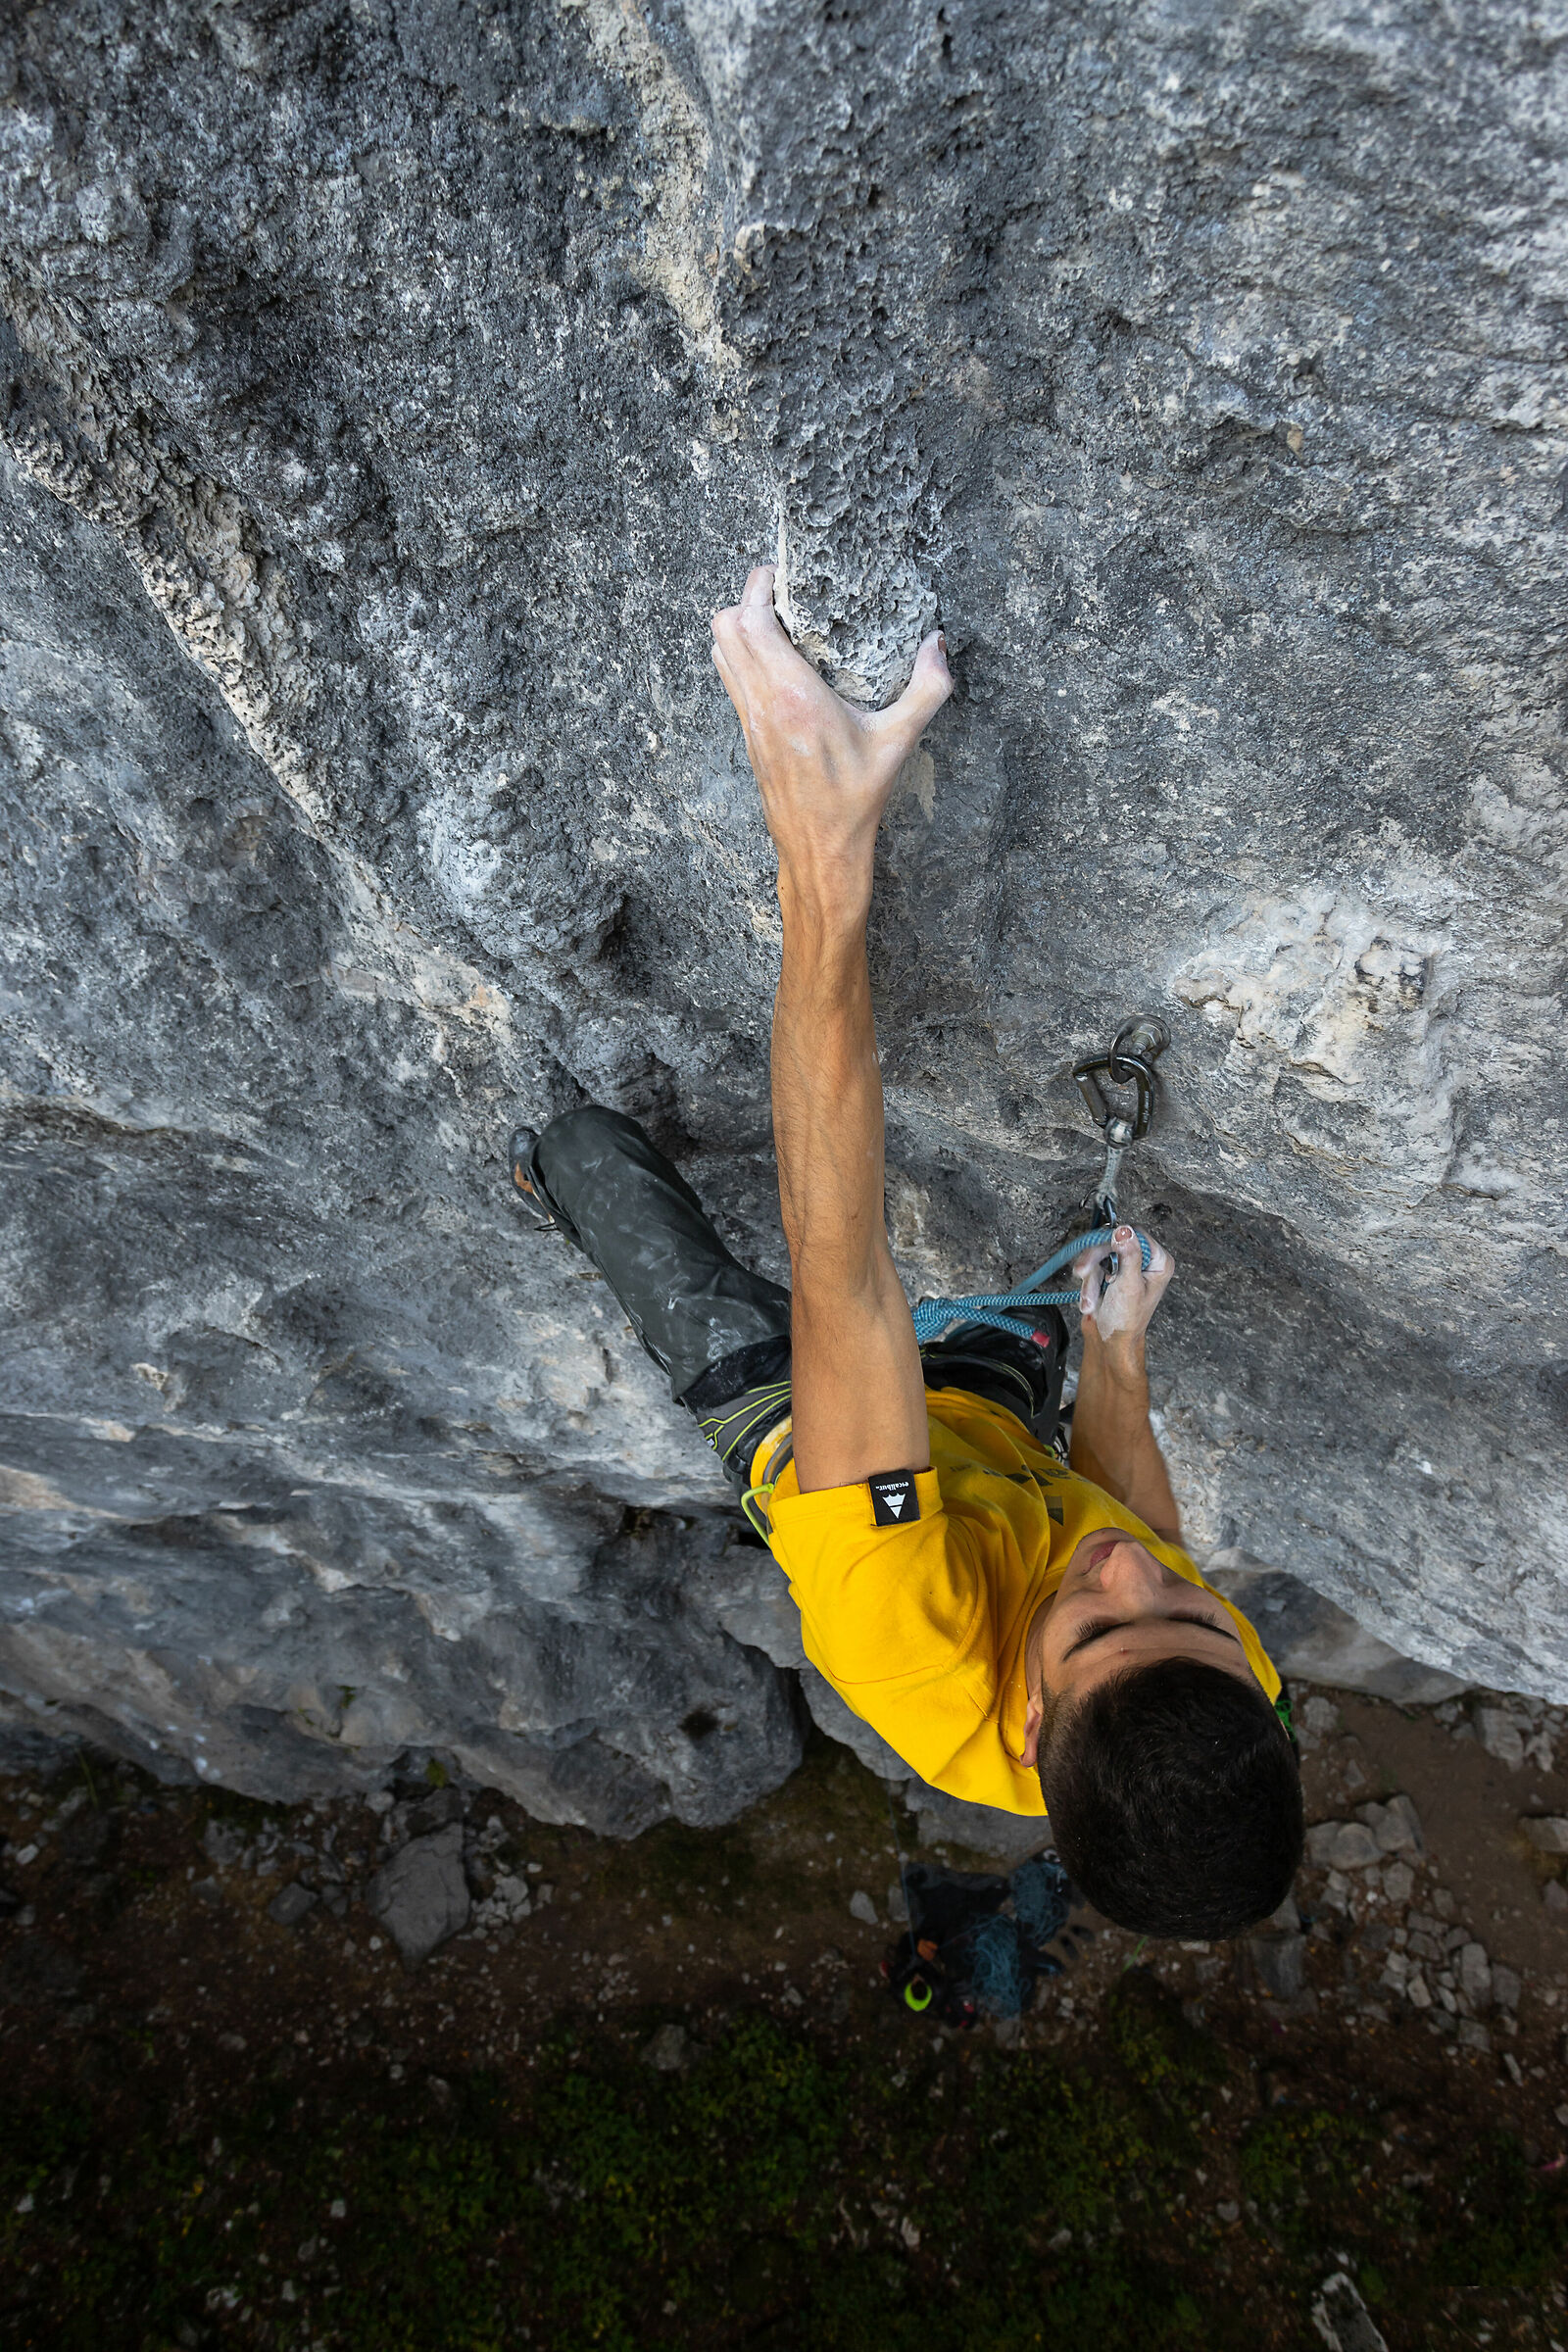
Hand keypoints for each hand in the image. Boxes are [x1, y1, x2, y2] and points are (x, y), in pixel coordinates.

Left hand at [711, 565, 950, 923]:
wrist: (819, 848)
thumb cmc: (856, 798)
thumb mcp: (899, 741)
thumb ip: (927, 689)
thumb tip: (939, 644)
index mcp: (794, 697)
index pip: (752, 622)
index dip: (756, 587)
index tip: (776, 571)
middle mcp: (762, 704)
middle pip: (723, 629)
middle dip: (744, 599)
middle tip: (777, 590)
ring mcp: (749, 720)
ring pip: (719, 654)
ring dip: (738, 628)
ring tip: (775, 620)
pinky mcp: (748, 735)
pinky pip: (731, 680)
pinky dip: (742, 657)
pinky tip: (776, 661)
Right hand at [1072, 1225, 1174, 1352]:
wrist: (1110, 1343)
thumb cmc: (1126, 1321)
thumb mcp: (1128, 1286)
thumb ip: (1128, 1255)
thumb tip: (1124, 1230)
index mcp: (1158, 1262)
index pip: (1135, 1234)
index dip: (1115, 1241)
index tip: (1101, 1251)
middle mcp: (1145, 1262)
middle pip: (1113, 1243)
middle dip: (1095, 1262)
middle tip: (1083, 1272)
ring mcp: (1126, 1268)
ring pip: (1099, 1256)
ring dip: (1090, 1278)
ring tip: (1090, 1300)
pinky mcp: (1111, 1275)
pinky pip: (1093, 1268)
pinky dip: (1088, 1284)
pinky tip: (1091, 1301)